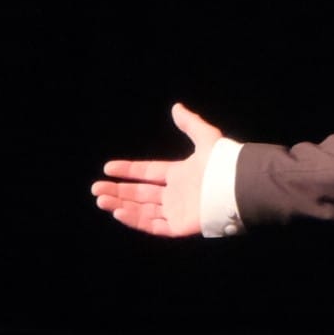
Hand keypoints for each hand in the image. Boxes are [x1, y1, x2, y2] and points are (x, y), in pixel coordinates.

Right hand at [90, 102, 222, 236]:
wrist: (238, 188)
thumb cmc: (223, 164)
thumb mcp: (206, 139)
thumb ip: (190, 123)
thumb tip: (176, 107)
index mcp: (180, 175)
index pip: (148, 173)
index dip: (128, 170)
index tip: (108, 168)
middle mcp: (176, 194)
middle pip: (140, 194)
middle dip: (117, 191)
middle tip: (96, 188)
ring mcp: (177, 211)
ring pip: (142, 210)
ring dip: (120, 205)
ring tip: (100, 199)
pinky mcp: (179, 227)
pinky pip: (152, 225)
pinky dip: (135, 220)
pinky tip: (118, 212)